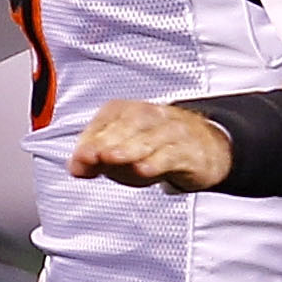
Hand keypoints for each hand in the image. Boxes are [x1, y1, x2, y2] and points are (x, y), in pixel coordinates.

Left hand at [71, 98, 233, 190]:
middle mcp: (151, 116)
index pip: (106, 119)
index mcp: (129, 111)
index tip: (79, 158)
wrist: (206, 148)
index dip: (90, 139)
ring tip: (112, 159)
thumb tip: (75, 168)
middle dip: (106, 142)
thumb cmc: (155, 148)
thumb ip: (95, 159)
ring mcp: (172, 131)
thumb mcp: (122, 152)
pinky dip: (157, 162)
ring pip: (149, 137)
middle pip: (127, 125)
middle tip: (91, 158)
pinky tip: (145, 170)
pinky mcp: (189, 151)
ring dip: (129, 149)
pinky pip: (172, 154)